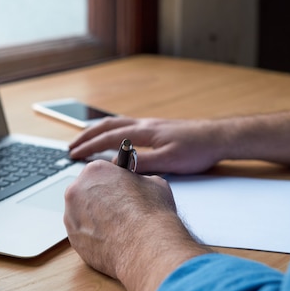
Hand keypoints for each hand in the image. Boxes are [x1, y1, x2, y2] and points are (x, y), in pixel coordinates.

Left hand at [63, 160, 208, 290]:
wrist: (149, 247)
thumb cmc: (154, 214)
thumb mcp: (155, 184)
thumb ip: (139, 181)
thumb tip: (139, 186)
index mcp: (95, 171)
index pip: (100, 172)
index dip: (113, 182)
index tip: (118, 189)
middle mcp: (77, 191)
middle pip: (87, 192)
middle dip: (102, 200)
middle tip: (120, 211)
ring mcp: (72, 218)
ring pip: (83, 214)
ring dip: (96, 219)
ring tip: (119, 229)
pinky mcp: (73, 242)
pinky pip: (83, 234)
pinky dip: (95, 237)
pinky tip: (114, 242)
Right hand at [69, 117, 224, 173]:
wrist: (218, 137)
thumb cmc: (197, 149)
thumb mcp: (170, 161)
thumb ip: (143, 163)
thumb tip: (118, 167)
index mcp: (144, 131)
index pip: (108, 137)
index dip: (89, 147)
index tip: (73, 155)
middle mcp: (144, 124)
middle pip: (107, 126)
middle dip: (86, 136)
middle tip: (71, 147)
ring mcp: (150, 125)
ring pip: (116, 124)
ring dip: (97, 132)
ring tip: (85, 140)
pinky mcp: (157, 128)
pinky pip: (126, 126)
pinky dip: (111, 130)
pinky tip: (113, 138)